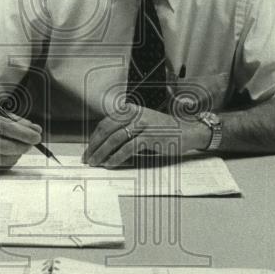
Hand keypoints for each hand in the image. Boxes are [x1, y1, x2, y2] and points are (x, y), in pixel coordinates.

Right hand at [0, 83, 42, 171]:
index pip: (4, 127)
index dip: (23, 133)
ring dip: (16, 154)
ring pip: (0, 159)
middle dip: (22, 146)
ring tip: (22, 147)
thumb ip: (17, 121)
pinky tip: (11, 154)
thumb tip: (36, 130)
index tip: (37, 135)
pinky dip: (8, 161)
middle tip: (33, 143)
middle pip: (3, 146)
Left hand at [82, 103, 204, 167]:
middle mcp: (135, 114)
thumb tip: (102, 144)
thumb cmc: (162, 131)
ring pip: (115, 139)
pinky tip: (110, 163)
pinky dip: (116, 157)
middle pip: (107, 130)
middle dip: (94, 145)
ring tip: (96, 162)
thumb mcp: (141, 123)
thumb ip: (124, 128)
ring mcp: (143, 124)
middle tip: (88, 158)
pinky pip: (127, 148)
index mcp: (130, 109)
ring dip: (102, 152)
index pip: (105, 123)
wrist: (186, 132)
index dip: (94, 137)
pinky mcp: (150, 136)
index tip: (88, 149)